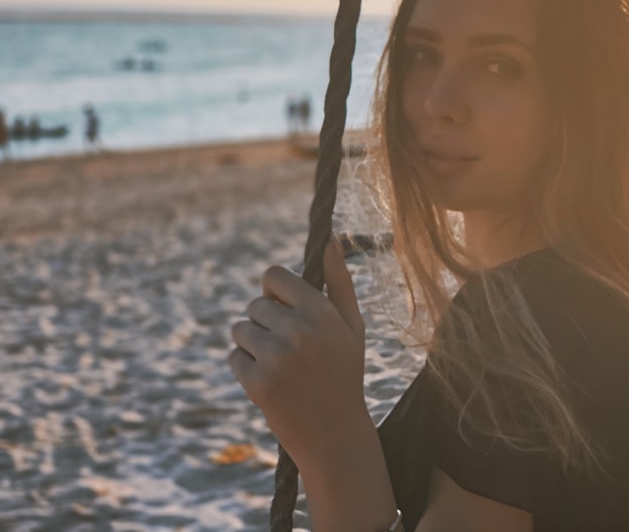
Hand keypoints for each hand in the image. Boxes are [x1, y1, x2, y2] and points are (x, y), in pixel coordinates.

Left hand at [229, 239, 373, 472]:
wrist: (334, 433)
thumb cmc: (343, 372)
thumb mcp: (351, 326)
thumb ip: (339, 280)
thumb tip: (330, 238)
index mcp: (321, 311)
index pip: (273, 276)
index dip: (274, 292)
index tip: (285, 310)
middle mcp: (299, 330)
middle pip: (254, 305)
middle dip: (264, 322)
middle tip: (288, 347)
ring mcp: (276, 357)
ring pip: (240, 330)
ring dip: (252, 344)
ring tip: (279, 365)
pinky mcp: (256, 382)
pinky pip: (233, 356)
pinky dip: (245, 367)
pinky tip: (270, 382)